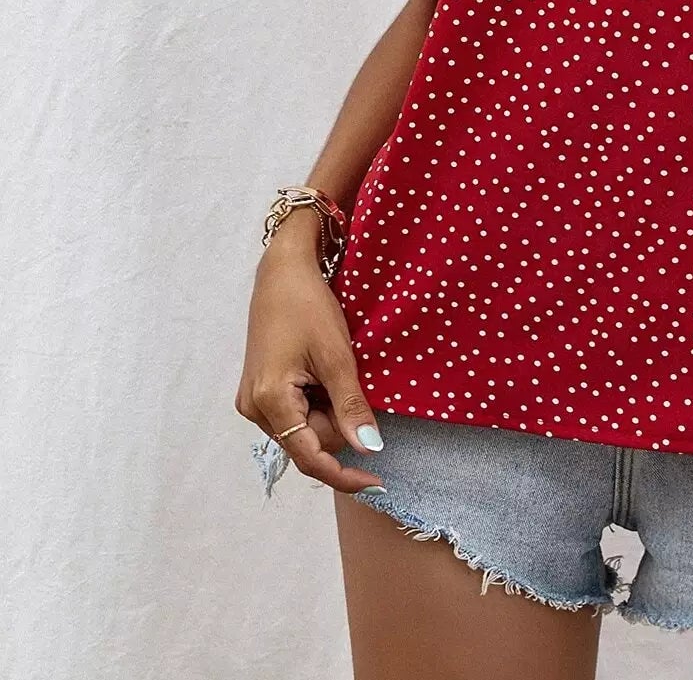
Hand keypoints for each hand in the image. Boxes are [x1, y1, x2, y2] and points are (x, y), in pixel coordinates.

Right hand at [235, 247, 385, 494]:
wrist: (282, 271)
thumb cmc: (308, 305)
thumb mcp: (337, 356)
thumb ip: (351, 406)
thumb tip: (370, 448)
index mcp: (270, 401)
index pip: (310, 457)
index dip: (345, 474)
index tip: (377, 483)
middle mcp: (254, 408)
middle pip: (308, 443)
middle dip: (339, 425)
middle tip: (352, 381)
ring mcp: (253, 400)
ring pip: (303, 430)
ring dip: (328, 413)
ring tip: (334, 371)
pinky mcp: (259, 391)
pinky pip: (295, 414)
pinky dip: (317, 404)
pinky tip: (323, 375)